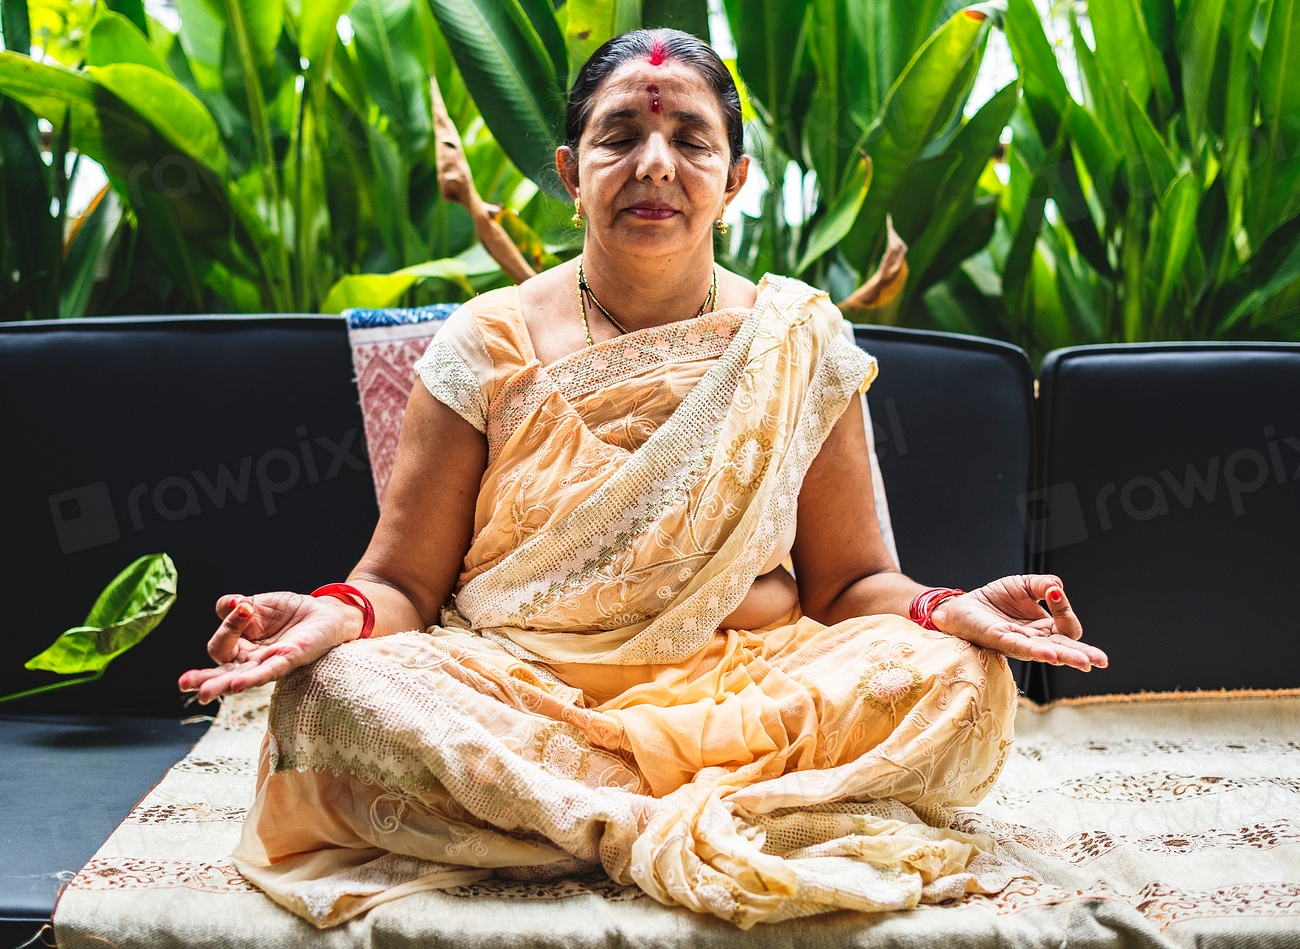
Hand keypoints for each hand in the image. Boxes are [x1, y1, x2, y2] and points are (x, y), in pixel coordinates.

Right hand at [177, 592, 361, 703]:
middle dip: (203, 678)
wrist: (326, 613)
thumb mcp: (258, 604)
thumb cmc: (291, 612)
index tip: (244, 608)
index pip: (221, 643)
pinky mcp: (288, 662)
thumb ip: (236, 607)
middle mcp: (251, 659)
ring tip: (203, 693)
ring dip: (221, 684)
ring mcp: (268, 663)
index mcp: (240, 646)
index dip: (228, 625)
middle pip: (221, 670)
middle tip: (184, 683)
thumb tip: (228, 605)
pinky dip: (251, 678)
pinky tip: (236, 685)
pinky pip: (267, 673)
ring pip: (239, 677)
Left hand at [931, 575, 1107, 671]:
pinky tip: (1050, 656)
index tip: (1053, 591)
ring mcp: (1019, 644)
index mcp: (1044, 629)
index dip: (1065, 609)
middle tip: (1101, 661)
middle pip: (1064, 649)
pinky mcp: (1000, 642)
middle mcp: (1035, 640)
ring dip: (1067, 657)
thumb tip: (1057, 587)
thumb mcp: (1022, 585)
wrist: (962, 605)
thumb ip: (1042, 584)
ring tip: (1086, 662)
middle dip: (1084, 654)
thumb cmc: (994, 600)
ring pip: (1048, 653)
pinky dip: (1037, 652)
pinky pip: (1022, 649)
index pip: (1066, 627)